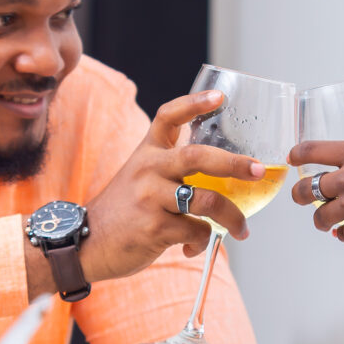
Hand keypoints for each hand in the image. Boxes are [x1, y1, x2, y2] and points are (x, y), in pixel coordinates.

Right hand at [81, 90, 267, 280]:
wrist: (85, 243)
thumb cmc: (123, 211)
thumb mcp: (140, 179)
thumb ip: (172, 172)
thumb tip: (220, 184)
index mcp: (146, 152)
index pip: (168, 116)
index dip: (194, 103)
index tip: (220, 97)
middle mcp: (147, 169)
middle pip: (197, 156)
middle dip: (234, 164)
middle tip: (258, 170)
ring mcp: (150, 198)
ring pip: (207, 201)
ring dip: (232, 218)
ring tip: (242, 230)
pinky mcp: (153, 227)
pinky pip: (196, 231)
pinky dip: (203, 241)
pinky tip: (196, 246)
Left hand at [287, 127, 343, 248]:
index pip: (312, 150)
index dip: (297, 154)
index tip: (292, 158)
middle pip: (306, 188)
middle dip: (299, 194)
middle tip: (302, 197)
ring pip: (319, 216)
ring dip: (321, 219)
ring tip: (327, 221)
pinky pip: (339, 234)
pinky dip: (343, 233)